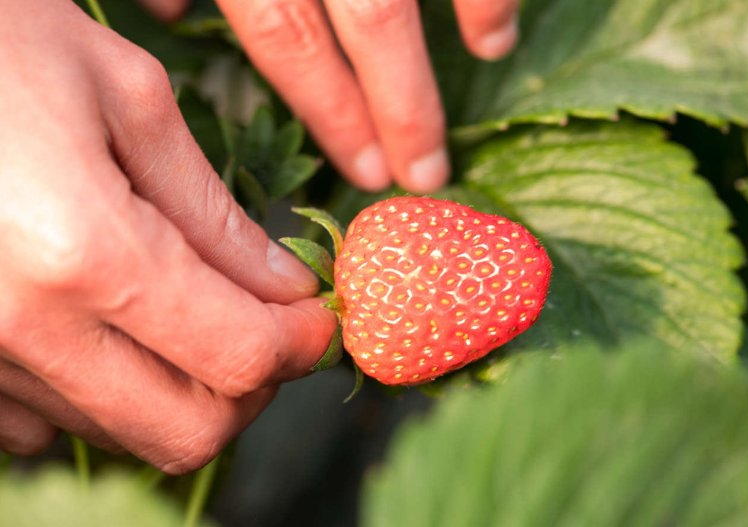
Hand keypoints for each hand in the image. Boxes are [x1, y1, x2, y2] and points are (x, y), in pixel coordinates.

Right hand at [0, 0, 335, 472]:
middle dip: (255, 385)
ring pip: (127, 432)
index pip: (240, 355)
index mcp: (85, 252)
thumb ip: (213, 212)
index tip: (320, 315)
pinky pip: (53, 425)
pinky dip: (110, 393)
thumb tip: (286, 287)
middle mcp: (23, 329)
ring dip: (186, 389)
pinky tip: (116, 328)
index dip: (302, 343)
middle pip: (190, 430)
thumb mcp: (126, 99)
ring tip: (197, 315)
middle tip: (272, 326)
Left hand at [172, 0, 519, 193]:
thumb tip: (165, 15)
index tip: (369, 172)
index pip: (289, 38)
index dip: (331, 110)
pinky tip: (493, 39)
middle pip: (364, 28)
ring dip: (447, 50)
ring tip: (472, 100)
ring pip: (400, 2)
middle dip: (397, 109)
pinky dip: (487, 0)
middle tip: (421, 176)